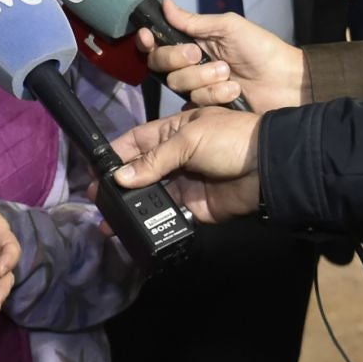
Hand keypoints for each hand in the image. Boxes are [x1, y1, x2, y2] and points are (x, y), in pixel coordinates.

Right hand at [109, 107, 266, 224]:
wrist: (268, 168)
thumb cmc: (230, 139)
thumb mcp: (188, 139)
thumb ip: (154, 160)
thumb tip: (120, 178)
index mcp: (171, 132)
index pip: (134, 142)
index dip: (114, 155)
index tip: (94, 170)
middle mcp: (173, 158)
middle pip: (138, 173)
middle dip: (117, 185)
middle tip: (96, 200)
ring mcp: (182, 184)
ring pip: (149, 197)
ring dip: (131, 207)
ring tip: (109, 220)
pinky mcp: (192, 208)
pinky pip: (167, 215)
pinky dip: (152, 222)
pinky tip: (134, 229)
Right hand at [136, 0, 307, 112]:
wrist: (285, 82)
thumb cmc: (261, 49)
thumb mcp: (228, 27)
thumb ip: (194, 21)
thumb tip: (166, 3)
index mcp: (194, 41)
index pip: (160, 43)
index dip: (149, 41)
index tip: (148, 38)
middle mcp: (191, 65)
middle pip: (161, 64)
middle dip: (178, 58)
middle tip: (200, 54)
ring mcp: (198, 87)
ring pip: (178, 84)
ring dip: (204, 77)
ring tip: (228, 74)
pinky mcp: (207, 107)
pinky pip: (195, 102)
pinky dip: (215, 95)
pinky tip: (234, 92)